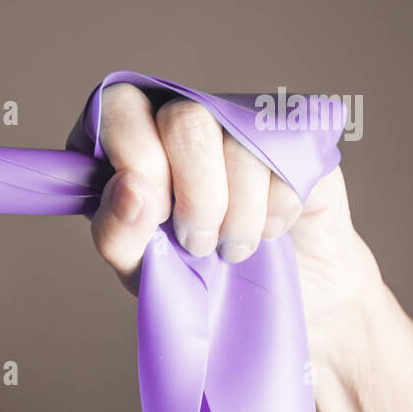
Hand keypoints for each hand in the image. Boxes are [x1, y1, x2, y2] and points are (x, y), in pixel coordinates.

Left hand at [89, 83, 382, 333]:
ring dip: (239, 214)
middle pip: (186, 118)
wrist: (267, 306)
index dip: (139, 158)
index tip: (157, 214)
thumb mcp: (138, 268)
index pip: (121, 105)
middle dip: (196, 196)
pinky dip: (278, 209)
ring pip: (242, 140)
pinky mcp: (297, 138)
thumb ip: (116, 231)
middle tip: (197, 244)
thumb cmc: (189, 278)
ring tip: (231, 248)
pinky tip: (270, 230)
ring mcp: (243, 122)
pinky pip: (290, 156)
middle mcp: (185, 118)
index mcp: (132, 138)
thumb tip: (131, 188)